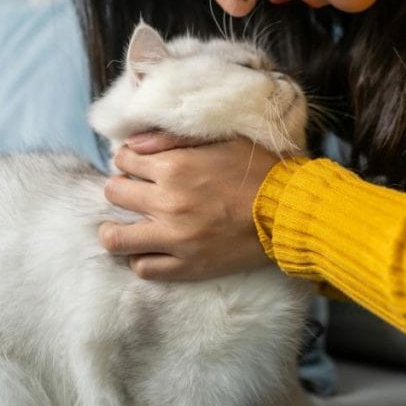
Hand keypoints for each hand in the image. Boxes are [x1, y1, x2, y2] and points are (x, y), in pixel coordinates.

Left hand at [99, 132, 278, 280]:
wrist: (291, 211)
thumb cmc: (262, 170)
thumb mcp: (223, 139)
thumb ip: (174, 138)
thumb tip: (133, 144)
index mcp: (174, 166)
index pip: (124, 161)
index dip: (129, 160)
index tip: (139, 165)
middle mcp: (167, 202)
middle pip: (114, 194)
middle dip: (121, 188)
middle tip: (136, 191)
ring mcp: (174, 238)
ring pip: (116, 238)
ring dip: (115, 229)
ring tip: (123, 226)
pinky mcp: (187, 266)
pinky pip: (144, 268)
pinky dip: (140, 258)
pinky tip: (149, 249)